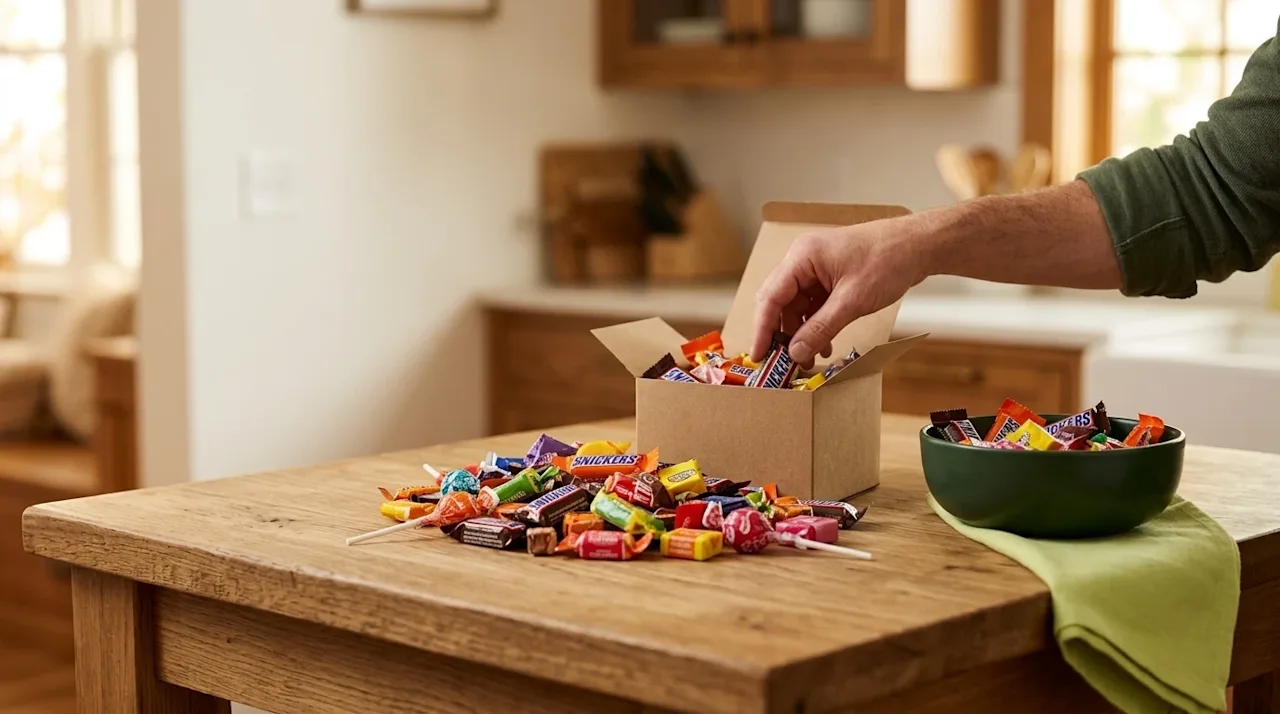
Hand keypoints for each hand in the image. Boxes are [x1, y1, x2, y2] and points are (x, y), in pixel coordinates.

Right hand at [751, 217, 926, 364]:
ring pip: (796, 307)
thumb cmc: (887, 260)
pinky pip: (813, 305)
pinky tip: (824, 345)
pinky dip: (816, 326)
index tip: (758, 356)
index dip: (762, 329)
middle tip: (781, 363)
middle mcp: (803, 261)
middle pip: (779, 302)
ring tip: (809, 359)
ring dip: (801, 333)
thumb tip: (795, 353)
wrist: (918, 245)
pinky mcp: (829, 278)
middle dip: (781, 334)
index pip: (770, 297)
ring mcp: (816, 269)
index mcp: (802, 257)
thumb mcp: (852, 301)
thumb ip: (821, 328)